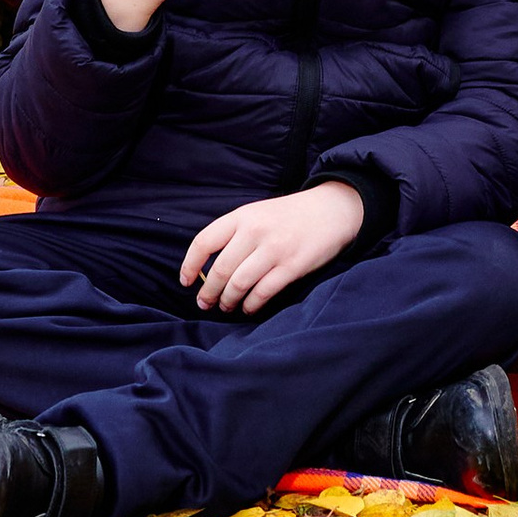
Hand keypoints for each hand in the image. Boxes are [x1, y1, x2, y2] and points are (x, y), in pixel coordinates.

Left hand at [181, 180, 364, 313]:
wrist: (331, 209)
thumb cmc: (289, 216)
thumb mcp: (258, 213)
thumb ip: (235, 235)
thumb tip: (208, 269)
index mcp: (243, 216)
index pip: (204, 241)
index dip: (190, 265)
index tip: (186, 281)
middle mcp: (255, 230)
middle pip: (220, 269)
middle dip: (209, 292)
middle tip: (205, 303)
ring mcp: (274, 249)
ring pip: (239, 284)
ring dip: (228, 301)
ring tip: (227, 306)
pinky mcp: (292, 266)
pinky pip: (263, 292)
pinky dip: (251, 305)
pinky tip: (249, 307)